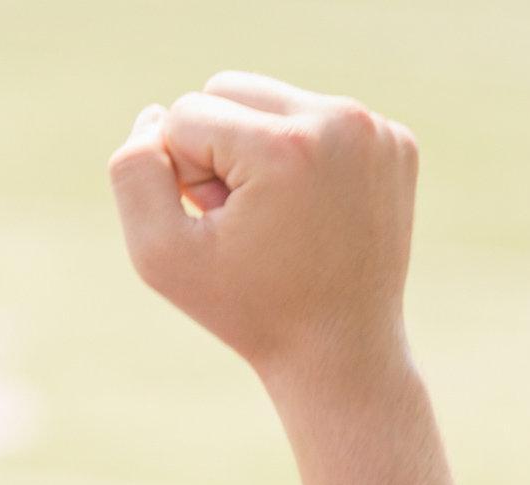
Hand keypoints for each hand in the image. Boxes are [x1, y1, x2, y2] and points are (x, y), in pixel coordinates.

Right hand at [109, 74, 416, 390]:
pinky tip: (314, 211)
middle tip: (245, 220)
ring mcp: (377, 130)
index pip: (185, 113)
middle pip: (229, 88)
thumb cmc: (248, 310)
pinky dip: (302, 157)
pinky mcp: (396, 142)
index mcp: (287, 146)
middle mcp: (342, 121)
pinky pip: (317, 117)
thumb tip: (154, 114)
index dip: (184, 176)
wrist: (341, 351)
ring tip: (278, 216)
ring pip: (272, 99)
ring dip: (256, 150)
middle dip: (218, 151)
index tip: (222, 228)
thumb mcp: (160, 254)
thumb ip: (133, 172)